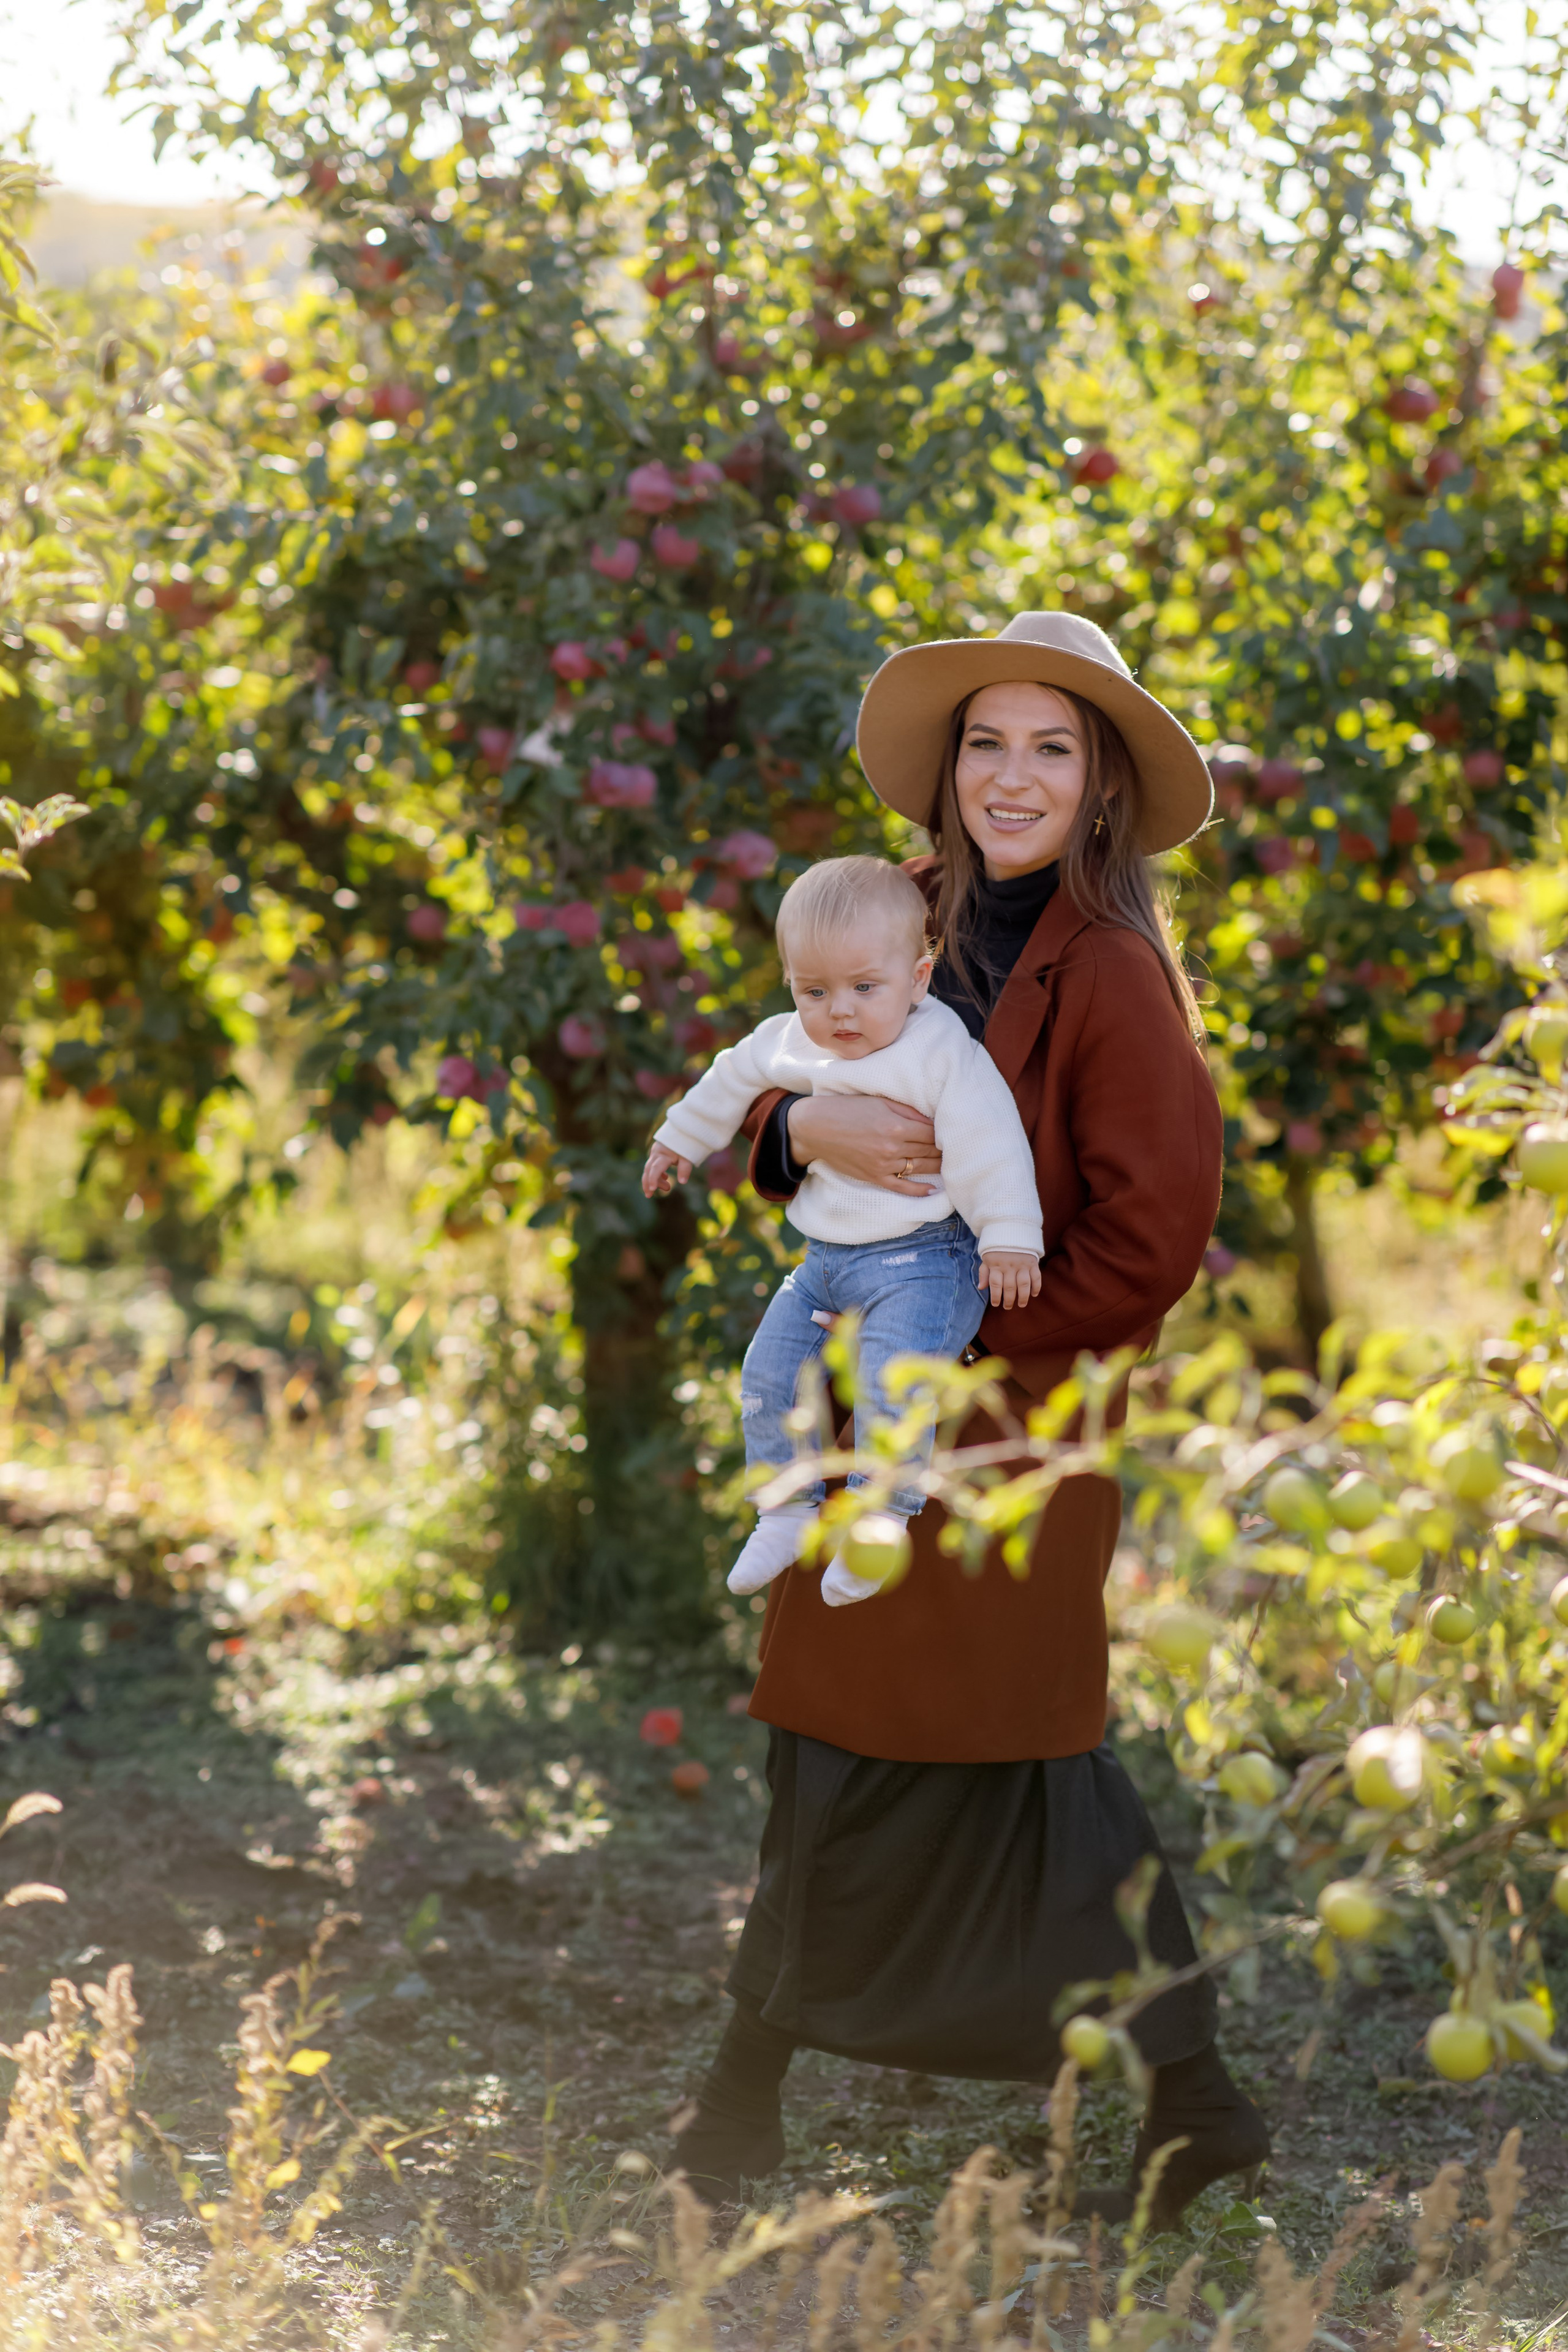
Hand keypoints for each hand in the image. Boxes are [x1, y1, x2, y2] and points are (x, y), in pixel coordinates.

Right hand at [642, 1142, 690, 1197]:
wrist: (684, 1130)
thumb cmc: (686, 1144)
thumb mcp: (687, 1156)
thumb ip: (684, 1168)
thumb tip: (682, 1182)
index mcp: (663, 1154)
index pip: (655, 1168)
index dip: (653, 1179)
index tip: (651, 1189)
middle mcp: (656, 1153)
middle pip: (648, 1170)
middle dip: (648, 1183)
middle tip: (649, 1195)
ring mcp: (655, 1153)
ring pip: (650, 1169)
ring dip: (655, 1180)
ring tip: (667, 1187)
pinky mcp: (657, 1154)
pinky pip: (654, 1166)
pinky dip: (658, 1174)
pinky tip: (666, 1179)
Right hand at [786, 1095, 942, 1195]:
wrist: (816, 1128)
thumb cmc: (847, 1109)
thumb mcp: (879, 1101)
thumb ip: (907, 1110)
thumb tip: (932, 1118)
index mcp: (895, 1126)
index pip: (932, 1132)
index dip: (945, 1131)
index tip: (955, 1131)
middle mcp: (892, 1148)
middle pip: (930, 1151)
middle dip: (945, 1149)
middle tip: (960, 1147)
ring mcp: (883, 1165)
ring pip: (920, 1168)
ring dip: (938, 1166)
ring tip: (952, 1164)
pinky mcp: (874, 1177)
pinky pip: (902, 1187)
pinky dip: (919, 1190)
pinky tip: (933, 1189)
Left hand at [978, 1250, 1041, 1309]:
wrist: (1012, 1231)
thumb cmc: (997, 1249)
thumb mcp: (987, 1258)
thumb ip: (983, 1272)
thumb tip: (981, 1287)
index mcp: (996, 1265)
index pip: (995, 1284)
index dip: (996, 1296)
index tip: (996, 1304)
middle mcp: (1009, 1265)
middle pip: (1009, 1287)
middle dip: (1009, 1300)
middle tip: (1008, 1307)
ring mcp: (1022, 1264)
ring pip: (1023, 1284)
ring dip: (1023, 1297)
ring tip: (1021, 1304)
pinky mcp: (1032, 1262)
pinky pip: (1036, 1277)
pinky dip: (1036, 1286)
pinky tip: (1033, 1294)